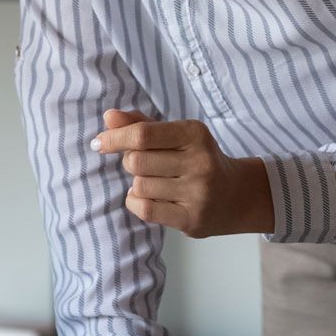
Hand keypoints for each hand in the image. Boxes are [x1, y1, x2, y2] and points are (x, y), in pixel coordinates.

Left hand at [95, 109, 273, 237]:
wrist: (236, 195)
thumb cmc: (196, 159)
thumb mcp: (175, 135)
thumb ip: (141, 124)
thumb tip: (109, 116)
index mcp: (195, 133)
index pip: (143, 134)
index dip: (115, 137)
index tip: (99, 143)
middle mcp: (200, 161)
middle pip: (136, 161)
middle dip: (130, 161)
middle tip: (144, 164)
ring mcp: (198, 192)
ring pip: (139, 185)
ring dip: (137, 183)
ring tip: (155, 181)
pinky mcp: (192, 219)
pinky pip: (145, 209)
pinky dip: (136, 202)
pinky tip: (148, 197)